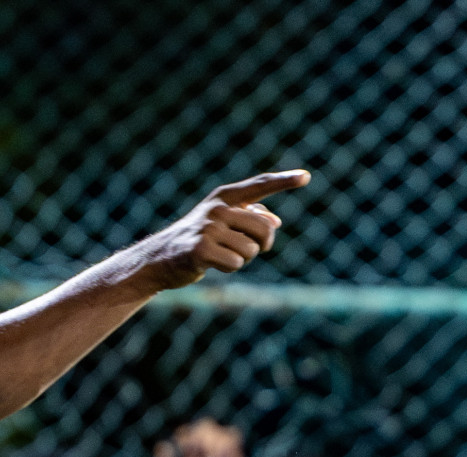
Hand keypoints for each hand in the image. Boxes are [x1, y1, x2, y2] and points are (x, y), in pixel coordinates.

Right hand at [133, 170, 309, 290]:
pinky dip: (230, 268)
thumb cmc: (195, 239)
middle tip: (246, 250)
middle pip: (264, 229)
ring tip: (221, 256)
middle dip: (261, 246)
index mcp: (224, 197)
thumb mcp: (221, 224)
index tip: (307, 177)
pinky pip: (236, 263)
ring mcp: (208, 228)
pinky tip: (212, 264)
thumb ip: (249, 217)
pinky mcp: (200, 249)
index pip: (259, 185)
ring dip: (242, 259)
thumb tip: (276, 221)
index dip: (284, 181)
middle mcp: (217, 208)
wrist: (159, 259)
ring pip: (251, 250)